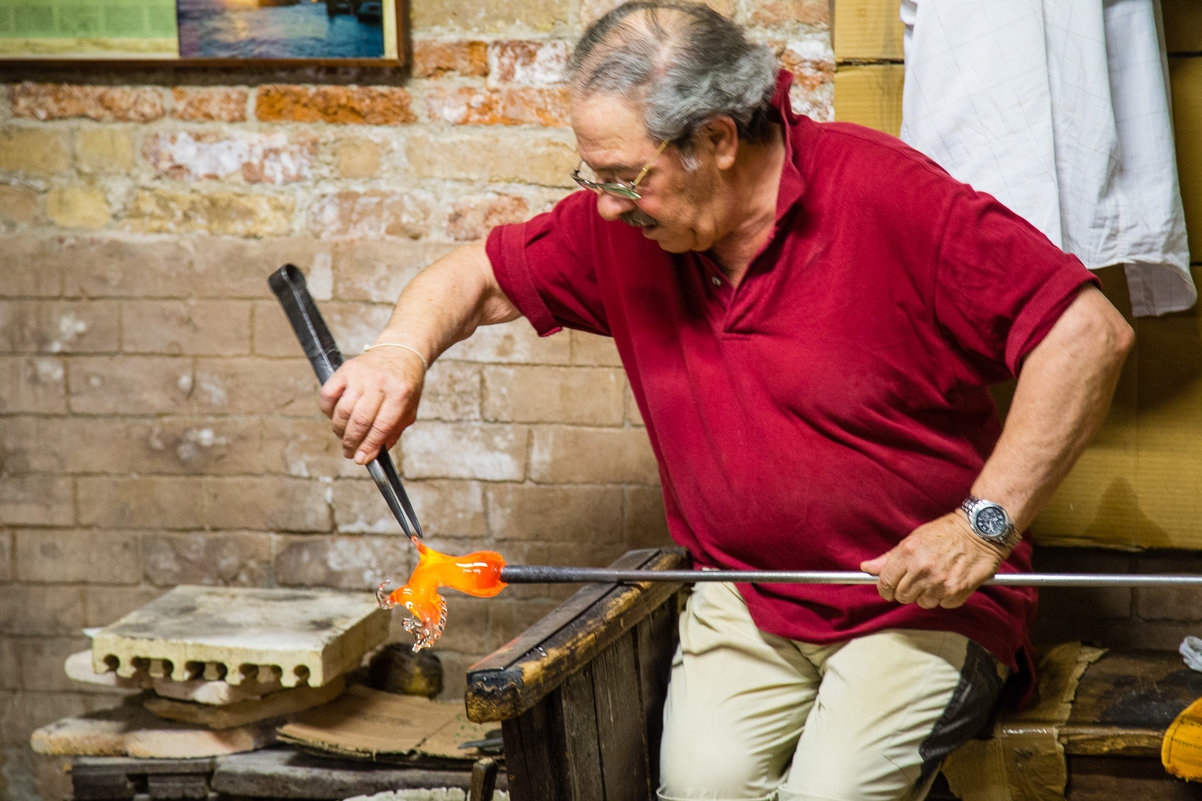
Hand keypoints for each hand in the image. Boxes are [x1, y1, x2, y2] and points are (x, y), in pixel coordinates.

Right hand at [318, 349, 425, 463]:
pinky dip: (327, 411)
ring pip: (343, 410)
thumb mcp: (409, 409)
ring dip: (340, 430)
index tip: (361, 459)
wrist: (401, 351)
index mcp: (400, 394)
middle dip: (352, 442)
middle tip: (349, 452)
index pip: (381, 426)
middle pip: (360, 420)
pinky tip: (335, 417)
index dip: (369, 446)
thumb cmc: (405, 384)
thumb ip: (393, 431)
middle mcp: (379, 383)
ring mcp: (361, 375)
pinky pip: (328, 395)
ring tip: (344, 437)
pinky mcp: (345, 370)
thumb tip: (370, 454)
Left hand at [859, 512, 1007, 608]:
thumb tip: (867, 568)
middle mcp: (923, 569)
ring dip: (926, 595)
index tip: (888, 589)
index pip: (885, 582)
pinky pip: (943, 604)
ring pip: (922, 603)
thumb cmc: (947, 532)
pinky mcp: (958, 592)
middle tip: (916, 580)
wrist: (981, 530)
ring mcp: (940, 582)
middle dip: (906, 591)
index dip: (884, 589)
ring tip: (936, 578)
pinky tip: (949, 581)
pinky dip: (945, 597)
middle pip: (902, 596)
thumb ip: (889, 558)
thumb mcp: (913, 538)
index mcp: (908, 553)